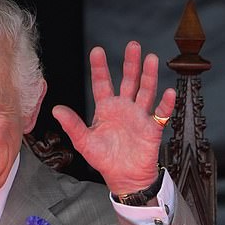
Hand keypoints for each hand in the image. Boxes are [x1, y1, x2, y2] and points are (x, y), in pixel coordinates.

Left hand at [52, 41, 173, 194]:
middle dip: (130, 64)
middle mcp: (124, 108)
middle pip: (128, 81)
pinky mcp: (152, 128)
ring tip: (151, 58)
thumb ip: (72, 125)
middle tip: (133, 45)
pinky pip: (161, 113)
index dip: (99, 68)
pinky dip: (165, 104)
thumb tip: (56, 110)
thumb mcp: (84, 143)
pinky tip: (168, 93)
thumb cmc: (105, 161)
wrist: (124, 178)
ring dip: (149, 76)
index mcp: (106, 109)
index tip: (97, 51)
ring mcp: (139, 116)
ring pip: (146, 91)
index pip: (102, 84)